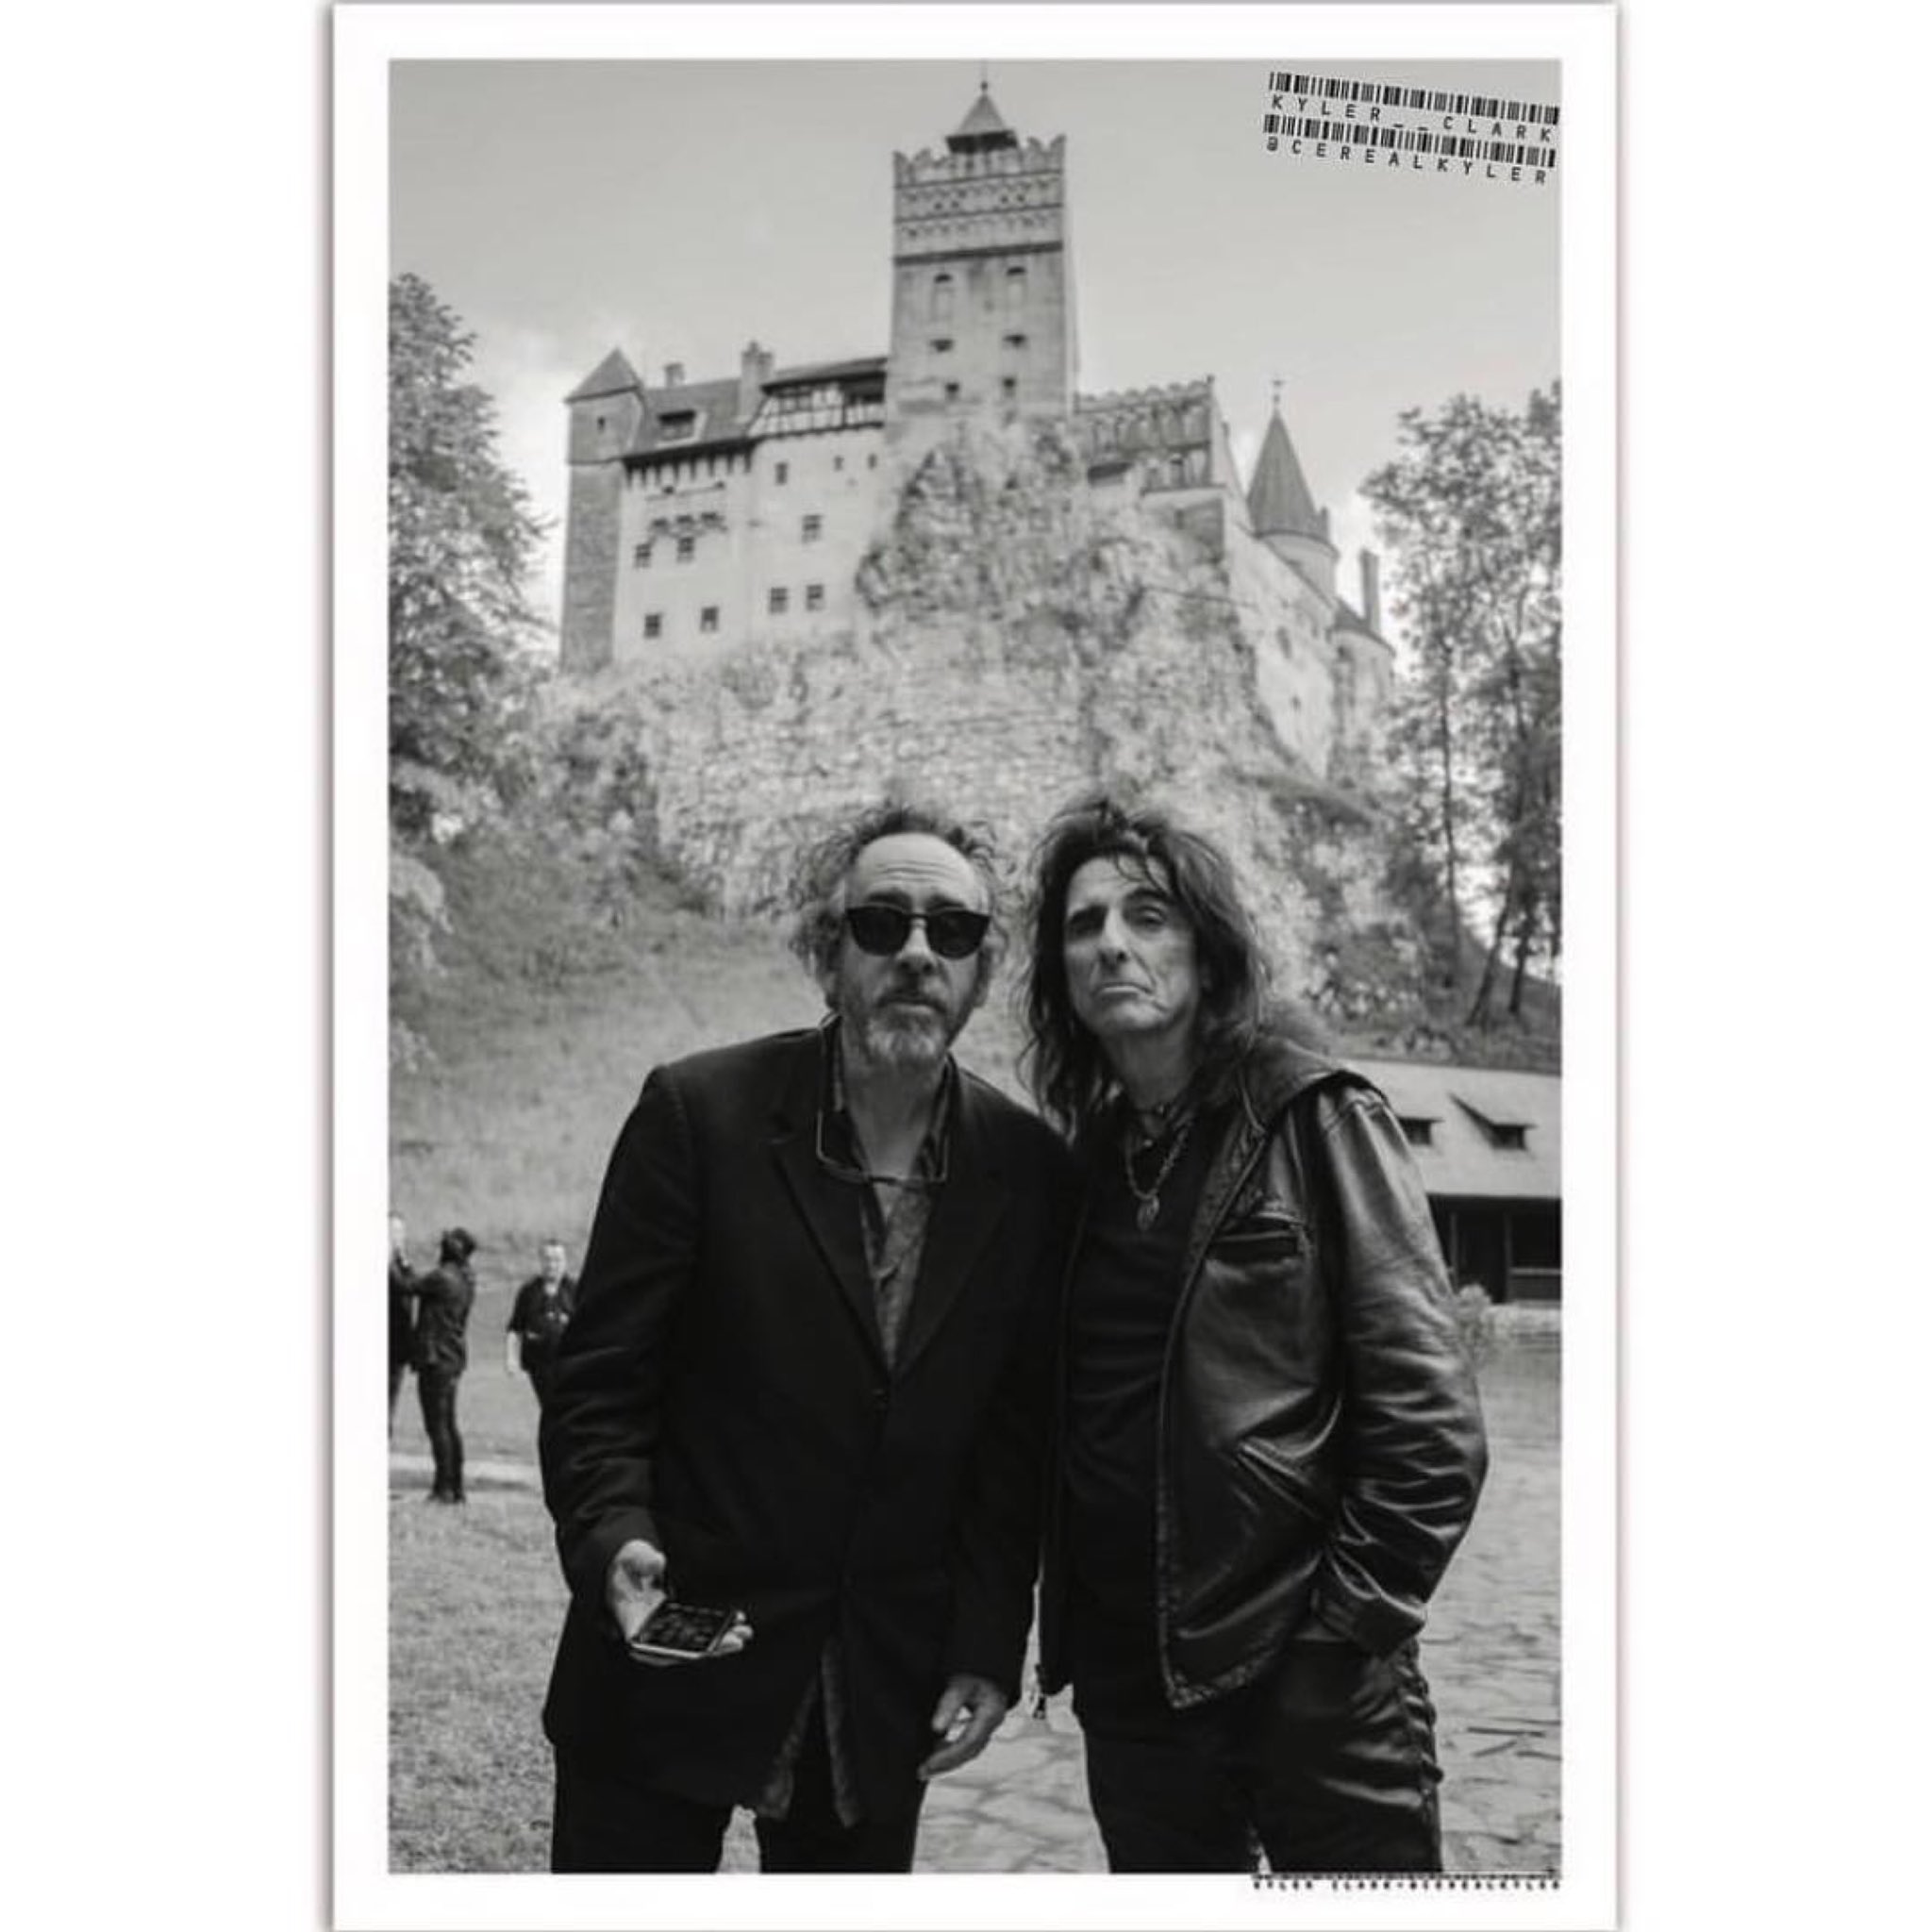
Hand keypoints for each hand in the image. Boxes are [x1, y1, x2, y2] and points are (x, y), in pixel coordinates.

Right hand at [604, 1540, 753, 1667]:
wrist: (628, 1564)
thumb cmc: (626, 1562)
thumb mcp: (631, 1555)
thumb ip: (643, 1560)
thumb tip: (658, 1562)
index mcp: (630, 1620)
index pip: (648, 1646)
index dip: (672, 1652)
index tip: (696, 1653)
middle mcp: (647, 1631)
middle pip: (678, 1649)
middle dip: (708, 1648)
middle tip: (736, 1641)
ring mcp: (663, 1629)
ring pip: (691, 1644)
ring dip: (718, 1642)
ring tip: (743, 1634)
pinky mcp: (675, 1623)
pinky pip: (697, 1632)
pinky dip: (716, 1630)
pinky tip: (735, 1623)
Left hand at [918, 1673, 1008, 1778]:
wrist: (985, 1669)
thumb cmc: (974, 1674)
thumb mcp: (961, 1684)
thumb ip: (950, 1703)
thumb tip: (937, 1727)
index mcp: (991, 1714)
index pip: (969, 1742)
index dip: (949, 1755)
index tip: (929, 1762)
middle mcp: (991, 1725)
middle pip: (969, 1752)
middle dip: (946, 1764)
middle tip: (922, 1771)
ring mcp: (987, 1728)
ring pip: (968, 1752)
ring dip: (947, 1762)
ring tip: (925, 1769)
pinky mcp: (980, 1728)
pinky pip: (966, 1747)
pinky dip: (950, 1753)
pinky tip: (935, 1754)